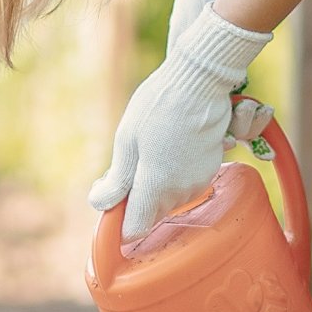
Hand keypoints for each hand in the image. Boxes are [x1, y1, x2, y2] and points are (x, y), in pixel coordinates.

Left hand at [89, 5, 272, 238]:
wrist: (200, 82)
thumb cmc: (158, 106)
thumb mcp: (127, 140)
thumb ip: (116, 180)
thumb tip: (101, 205)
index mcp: (155, 187)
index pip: (135, 228)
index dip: (119, 224)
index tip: (111, 208)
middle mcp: (180, 192)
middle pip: (150, 213)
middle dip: (136, 198)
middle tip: (127, 164)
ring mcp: (198, 182)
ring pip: (168, 199)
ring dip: (155, 185)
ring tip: (150, 149)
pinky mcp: (210, 170)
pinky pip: (184, 184)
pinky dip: (173, 174)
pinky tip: (169, 146)